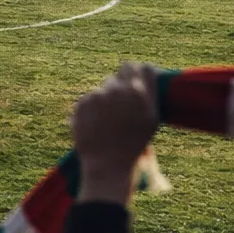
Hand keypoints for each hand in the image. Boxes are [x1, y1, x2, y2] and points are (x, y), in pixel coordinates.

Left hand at [71, 62, 158, 205]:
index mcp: (139, 93)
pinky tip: (97, 125)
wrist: (108, 165)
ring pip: (104, 87)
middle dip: (121, 84)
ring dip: (106, 98)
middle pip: (120, 73)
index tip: (134, 80)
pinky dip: (91, 108)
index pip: (138, 67)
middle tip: (121, 104)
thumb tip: (144, 68)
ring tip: (109, 122)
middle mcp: (118, 90)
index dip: (136, 73)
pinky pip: (89, 98)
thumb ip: (149, 92)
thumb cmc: (134, 145)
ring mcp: (98, 95)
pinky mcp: (82, 103)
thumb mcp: (151, 118)